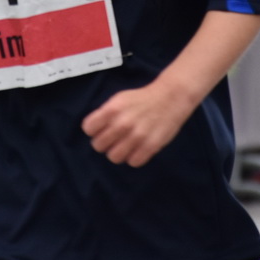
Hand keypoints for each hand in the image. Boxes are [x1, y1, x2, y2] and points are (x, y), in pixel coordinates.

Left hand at [81, 82, 195, 166]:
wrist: (171, 97)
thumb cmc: (142, 99)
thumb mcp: (119, 99)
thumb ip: (105, 114)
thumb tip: (93, 131)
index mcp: (112, 109)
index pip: (88, 128)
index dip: (93, 130)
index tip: (101, 129)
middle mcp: (122, 123)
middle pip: (99, 146)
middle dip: (104, 143)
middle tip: (114, 138)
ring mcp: (137, 136)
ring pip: (114, 157)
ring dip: (118, 152)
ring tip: (126, 145)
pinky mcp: (151, 146)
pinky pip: (133, 162)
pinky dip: (134, 157)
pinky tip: (138, 149)